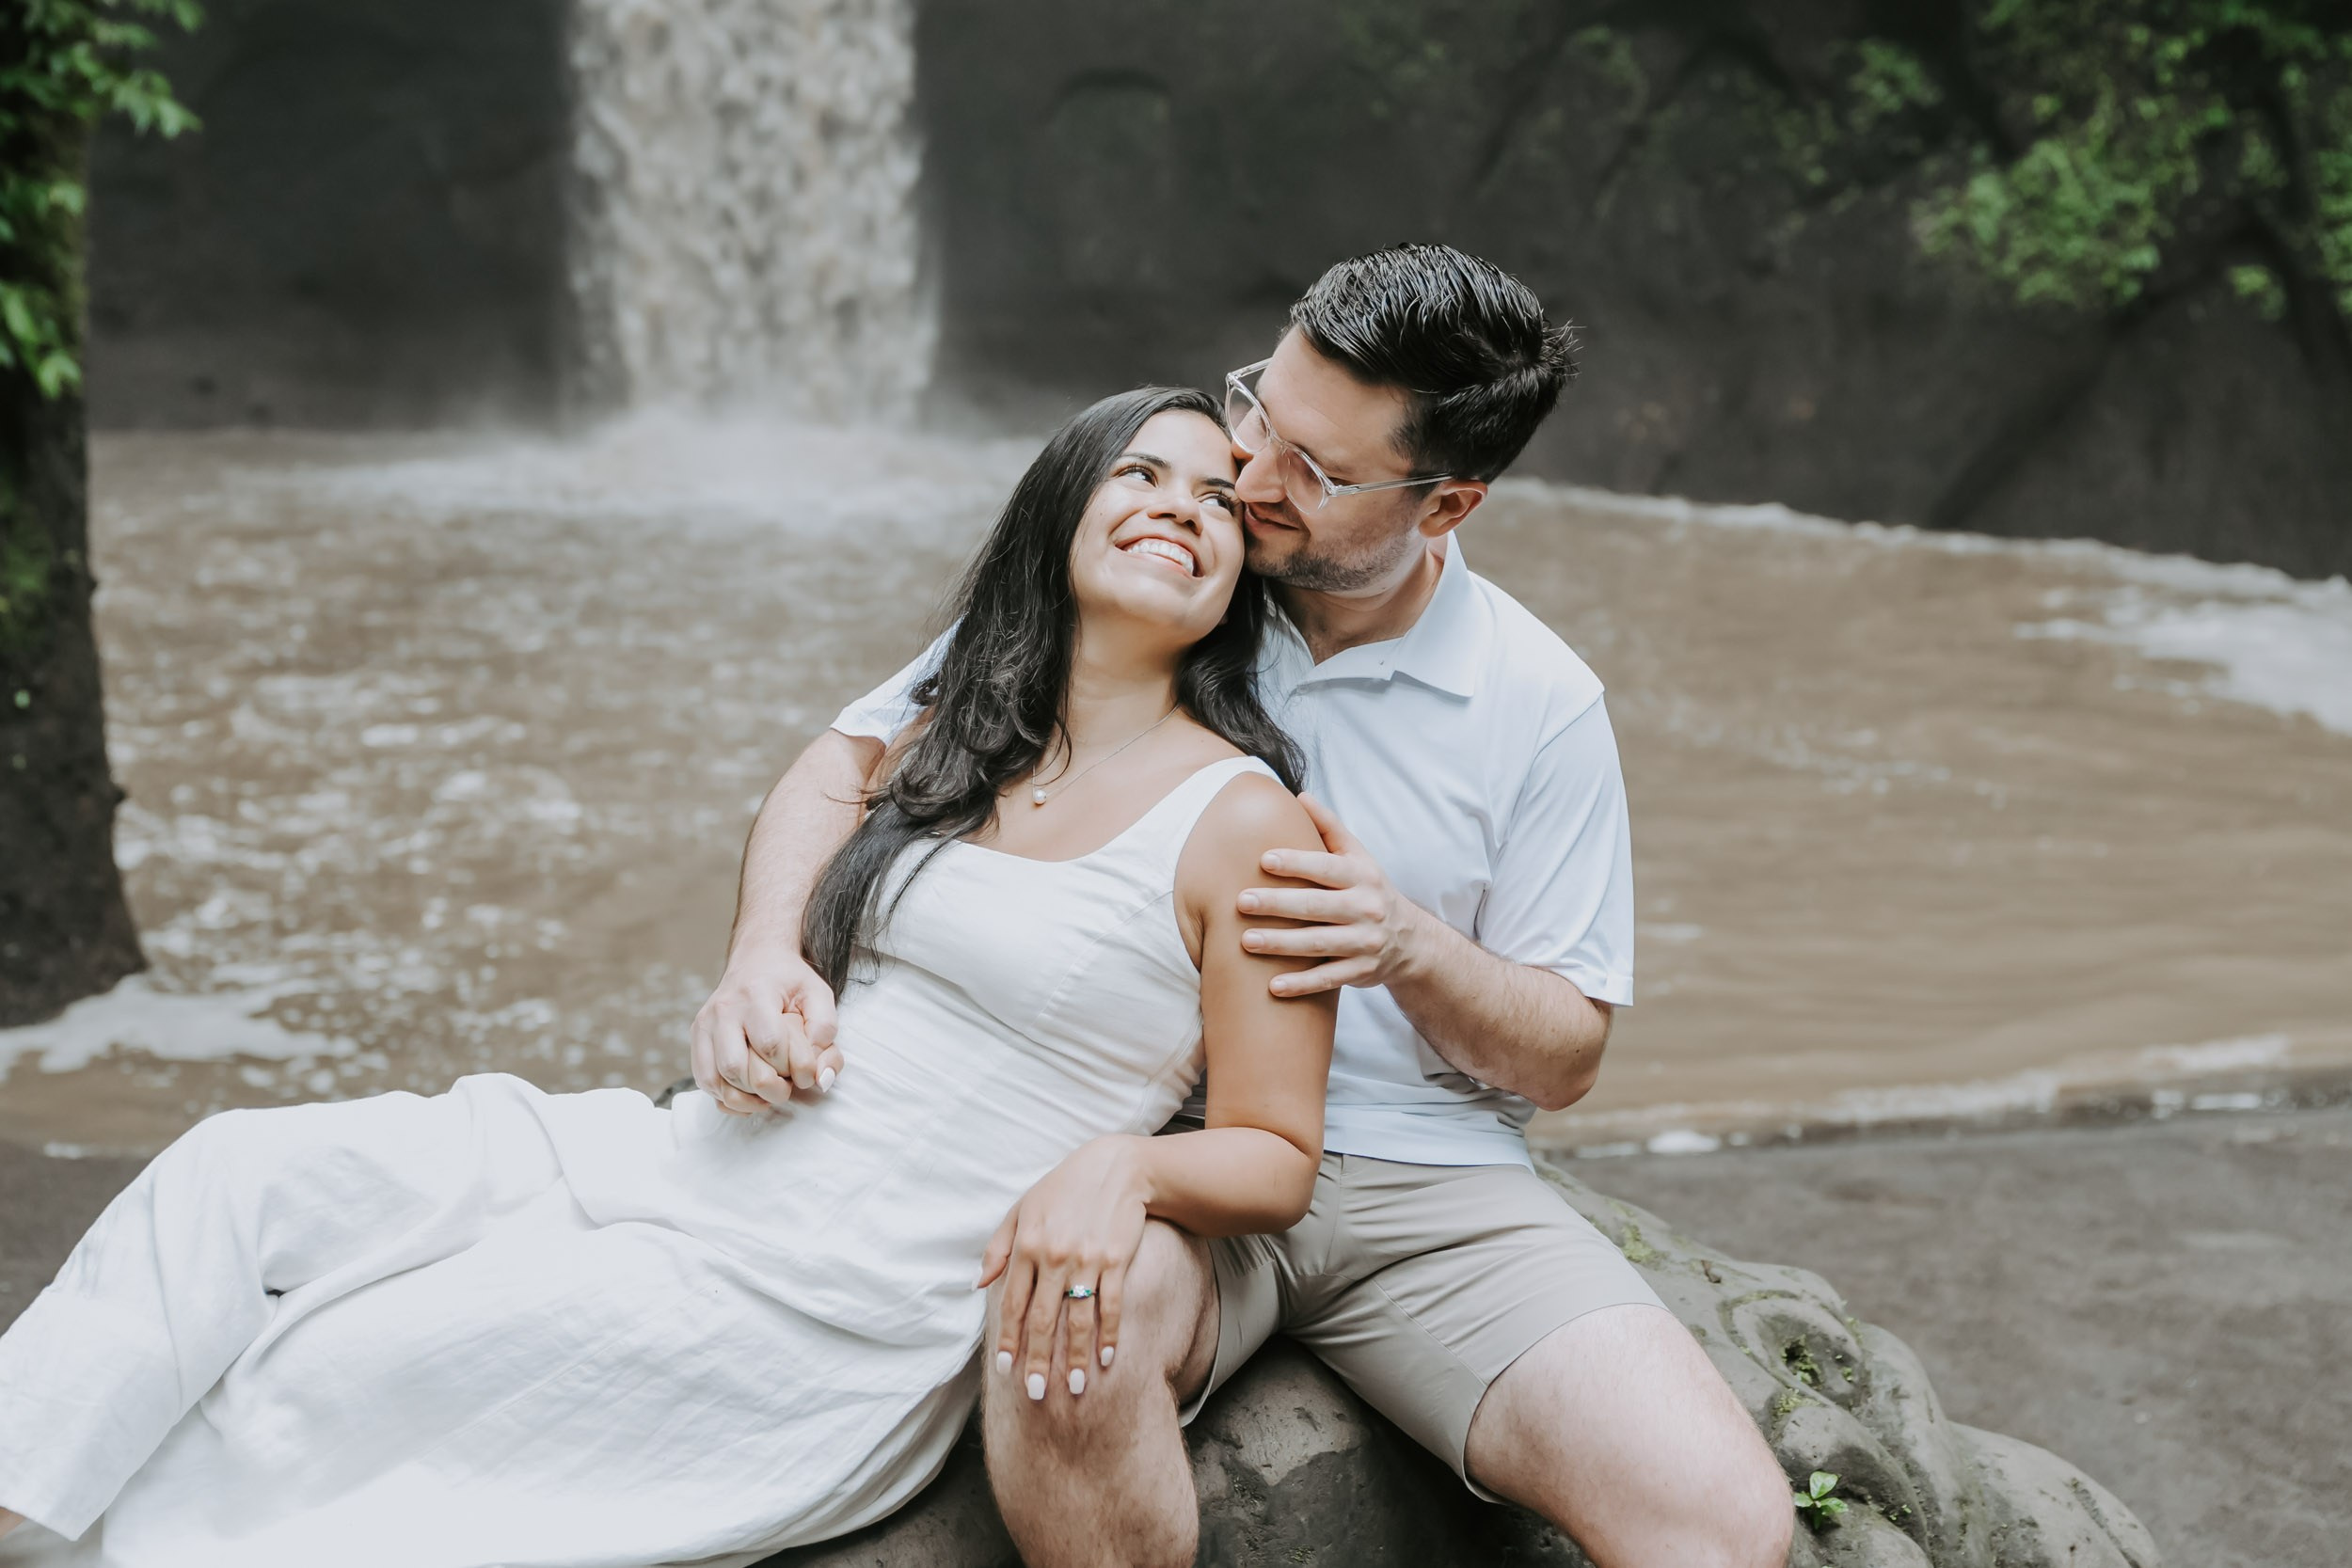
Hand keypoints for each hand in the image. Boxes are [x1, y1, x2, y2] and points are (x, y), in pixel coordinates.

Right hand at [689, 945, 842, 1115]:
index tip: (804, 1071)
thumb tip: (821, 1076)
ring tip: (767, 1095)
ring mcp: (705, 1023)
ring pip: (715, 1078)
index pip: (769, 1044)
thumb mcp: (818, 994)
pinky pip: (703, 1079)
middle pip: (735, 1067)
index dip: (790, 1067)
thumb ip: (826, 1031)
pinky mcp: (697, 1036)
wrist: (757, 959)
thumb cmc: (790, 981)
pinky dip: (724, 1096)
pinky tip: (747, 1094)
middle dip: (765, 1088)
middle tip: (785, 1088)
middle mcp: (724, 1009)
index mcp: (755, 994)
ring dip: (743, 1098)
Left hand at [976, 1136, 1150, 1404]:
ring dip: (1075, 1357)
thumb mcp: (1023, 1208)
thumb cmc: (1066, 1188)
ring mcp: (1087, 1259)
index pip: (1013, 1304)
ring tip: (1073, 1388)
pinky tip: (1105, 1358)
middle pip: (1043, 1319)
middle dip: (1038, 1360)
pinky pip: (1111, 1305)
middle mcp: (1054, 1256)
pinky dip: (1109, 1334)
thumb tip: (979, 1284)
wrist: (1117, 1167)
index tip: (1006, 1370)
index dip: (1009, 1340)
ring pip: (1077, 1319)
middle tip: (1035, 1393)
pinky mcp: (1116, 1260)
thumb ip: (999, 1247)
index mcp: (1028, 1245)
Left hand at [1236, 794, 1425, 996]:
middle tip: (1242, 902)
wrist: (1410, 941)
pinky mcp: (1361, 972)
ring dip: (1281, 945)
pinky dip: (1301, 984)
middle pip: (1316, 906)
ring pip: (1318, 943)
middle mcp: (1366, 908)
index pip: (1326, 867)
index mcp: (1362, 876)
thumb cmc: (1369, 890)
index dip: (1296, 863)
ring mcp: (1364, 943)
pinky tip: (1272, 987)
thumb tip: (1300, 796)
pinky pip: (1328, 978)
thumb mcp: (1358, 857)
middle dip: (1277, 904)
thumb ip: (1329, 828)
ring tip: (1246, 942)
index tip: (1264, 859)